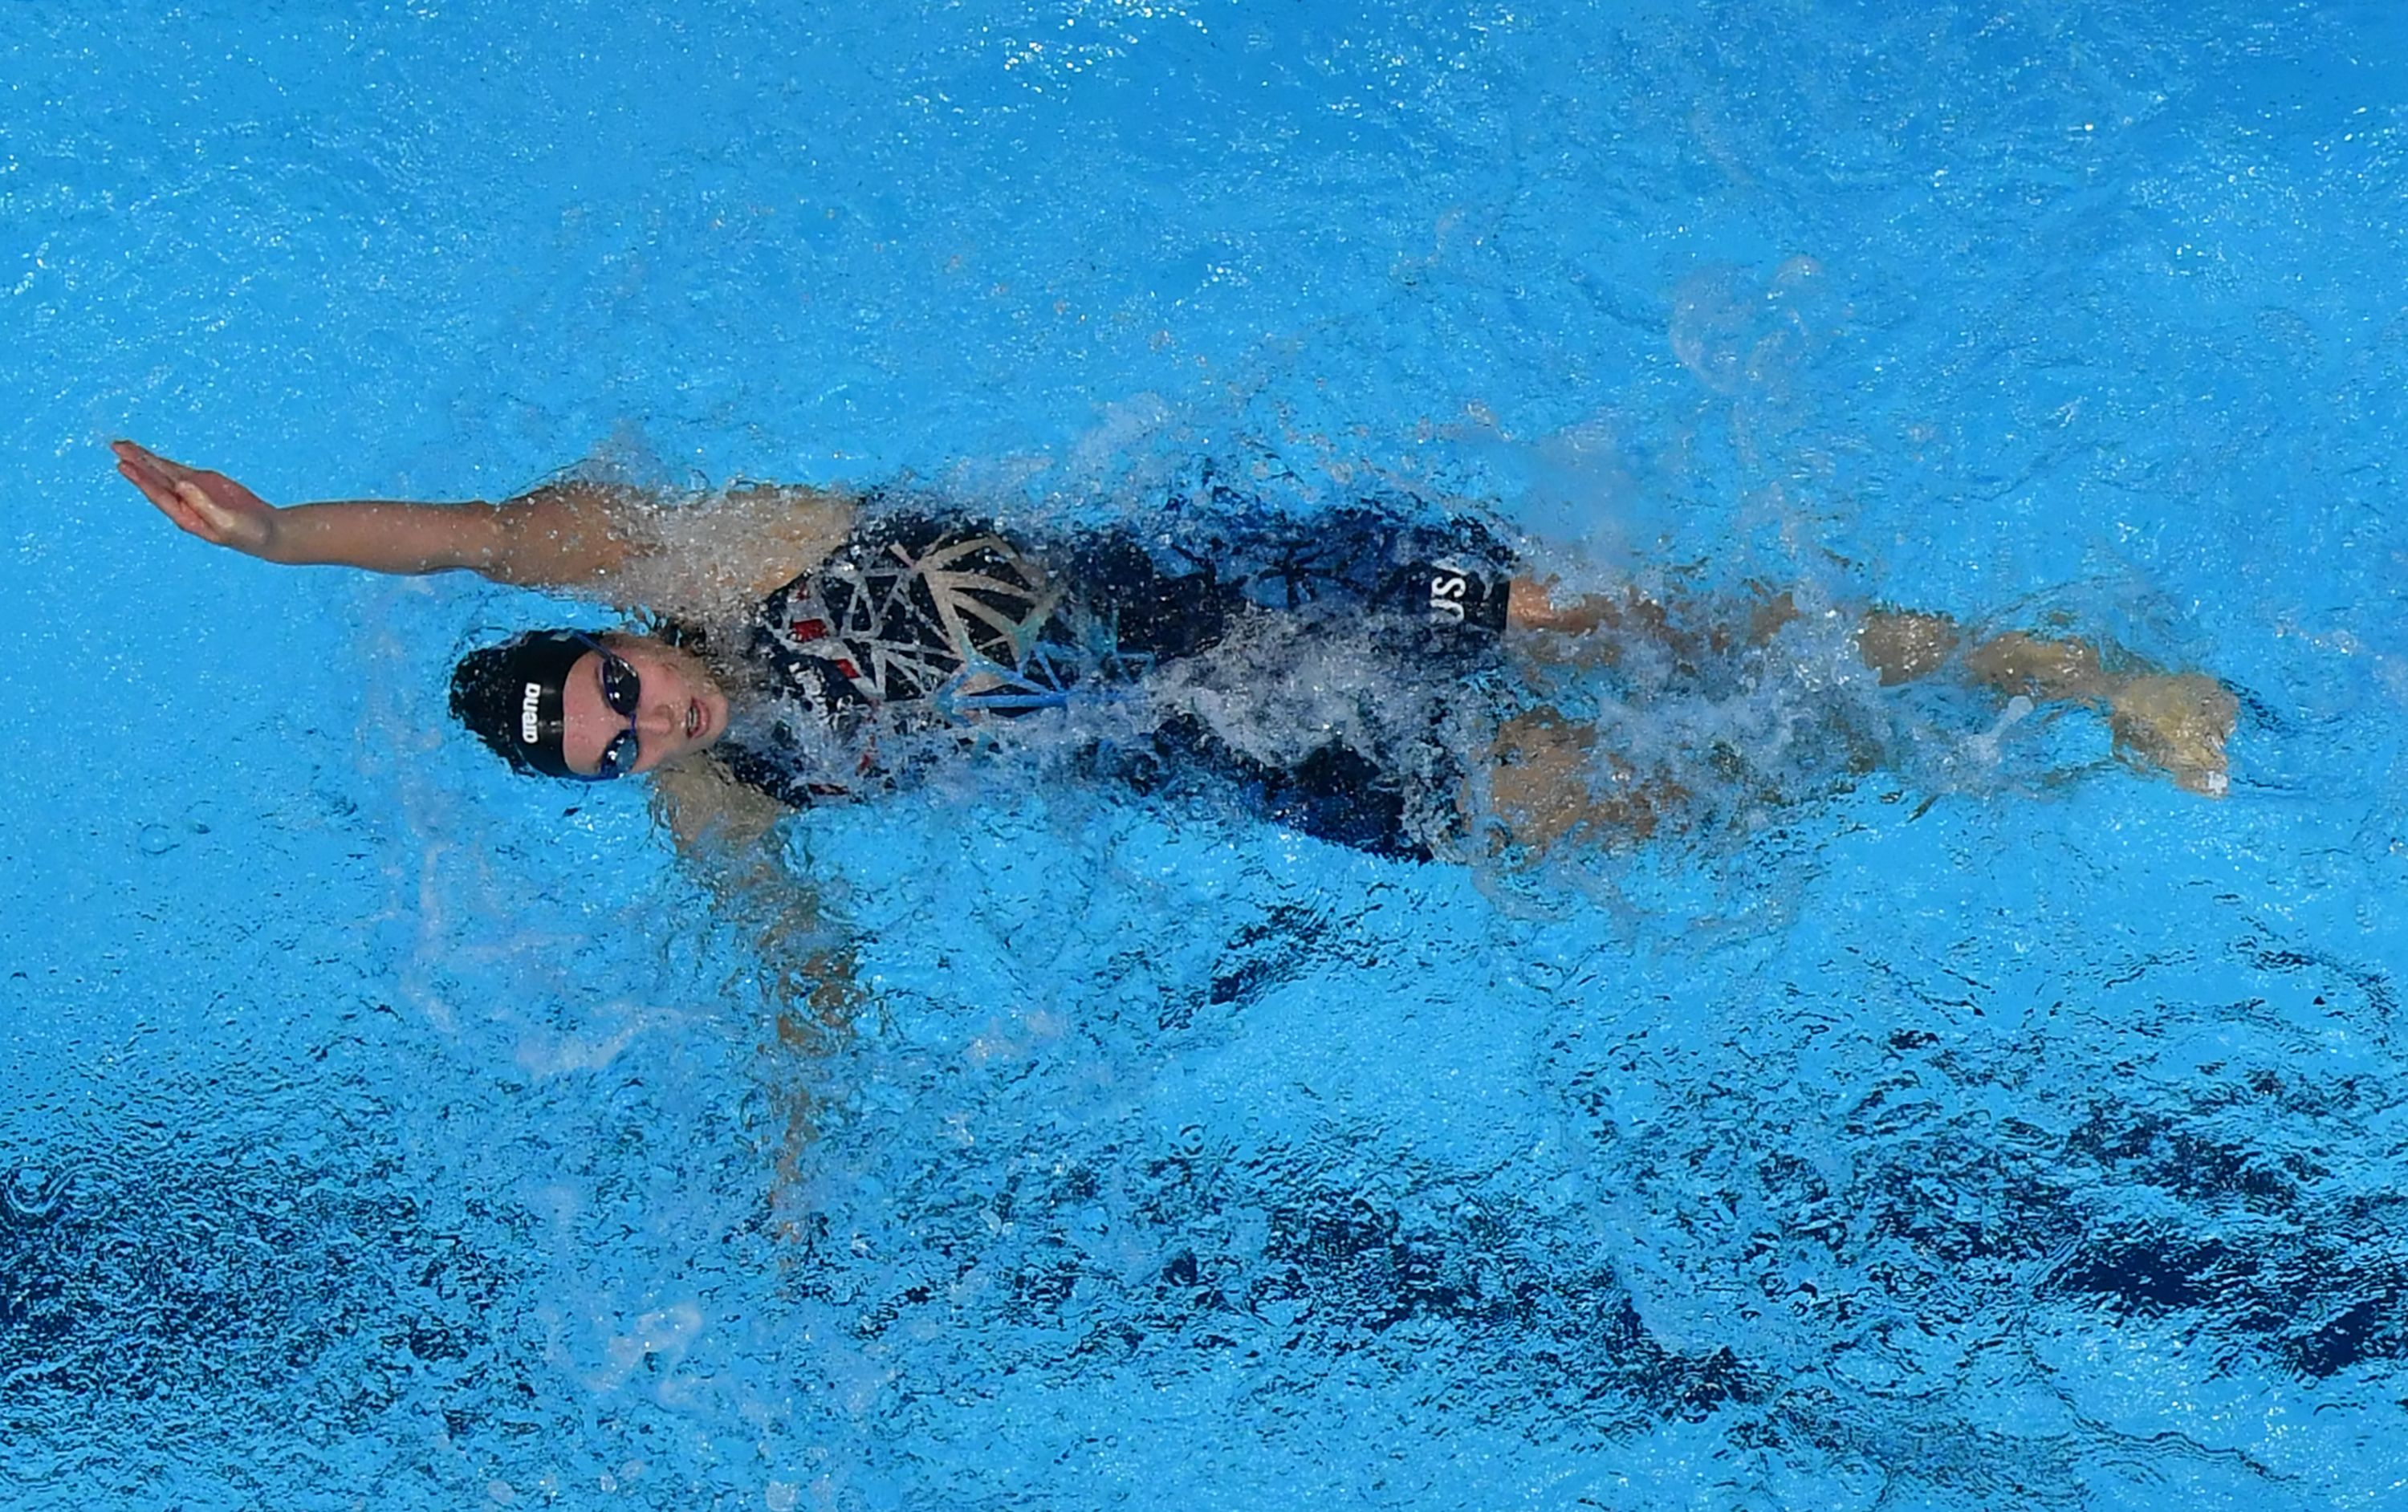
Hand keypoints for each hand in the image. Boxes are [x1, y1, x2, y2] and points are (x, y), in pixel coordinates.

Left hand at [112, 440, 279, 556]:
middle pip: (155, 481)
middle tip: (117, 446)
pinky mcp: (204, 484)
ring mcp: (192, 493)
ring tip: (124, 445)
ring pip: (164, 473)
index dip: (141, 479)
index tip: (124, 464)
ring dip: (145, 459)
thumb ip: (204, 504)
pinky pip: (178, 471)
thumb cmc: (250, 533)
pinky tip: (147, 455)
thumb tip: (180, 484)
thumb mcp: (228, 522)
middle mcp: (183, 504)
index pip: (159, 494)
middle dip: (136, 463)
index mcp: (186, 517)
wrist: (268, 532)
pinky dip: (162, 462)